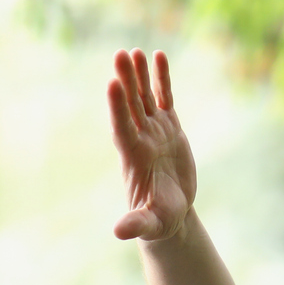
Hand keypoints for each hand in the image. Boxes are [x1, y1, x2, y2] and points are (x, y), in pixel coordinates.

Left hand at [108, 49, 197, 243]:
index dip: (118, 107)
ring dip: (139, 76)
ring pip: (144, 98)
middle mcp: (141, 139)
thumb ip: (136, 224)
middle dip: (126, 81)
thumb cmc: (158, 221)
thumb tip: (119, 233)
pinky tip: (158, 56)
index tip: (113, 84)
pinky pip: (164, 98)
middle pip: (130, 106)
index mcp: (134, 158)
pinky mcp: (169, 128)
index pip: (123, 128)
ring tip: (134, 52)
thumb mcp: (149, 224)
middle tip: (120, 55)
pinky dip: (161, 79)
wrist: (170, 214)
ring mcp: (154, 131)